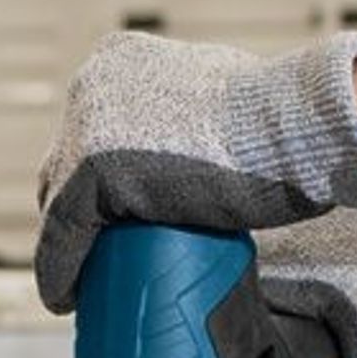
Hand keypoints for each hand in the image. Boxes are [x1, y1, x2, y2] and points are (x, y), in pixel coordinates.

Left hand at [34, 30, 356, 315]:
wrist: (297, 124)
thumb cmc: (284, 118)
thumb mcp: (225, 98)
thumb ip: (201, 111)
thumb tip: (215, 140)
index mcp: (121, 59)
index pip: (87, 131)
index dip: (94, 184)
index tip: (108, 220)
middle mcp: (93, 85)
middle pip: (64, 164)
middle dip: (78, 211)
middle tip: (101, 251)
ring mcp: (87, 126)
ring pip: (59, 202)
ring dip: (70, 245)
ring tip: (85, 281)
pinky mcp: (92, 171)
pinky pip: (64, 235)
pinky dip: (62, 270)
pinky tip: (69, 297)